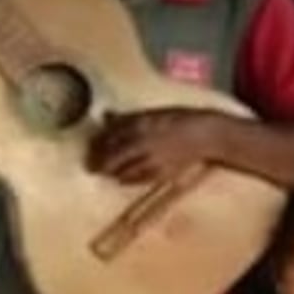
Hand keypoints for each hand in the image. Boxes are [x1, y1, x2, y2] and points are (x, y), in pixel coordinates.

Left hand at [85, 107, 216, 184]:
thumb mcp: (151, 113)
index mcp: (139, 124)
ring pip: (121, 171)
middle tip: (91, 165)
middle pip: (110, 158)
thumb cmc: (178, 119)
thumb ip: (127, 117)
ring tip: (107, 171)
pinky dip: (126, 179)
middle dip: (98, 162)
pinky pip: (135, 180)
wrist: (204, 135)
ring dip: (111, 172)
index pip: (108, 136)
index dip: (96, 144)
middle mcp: (142, 143)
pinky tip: (122, 178)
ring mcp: (151, 160)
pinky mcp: (160, 174)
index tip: (90, 147)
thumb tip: (105, 116)